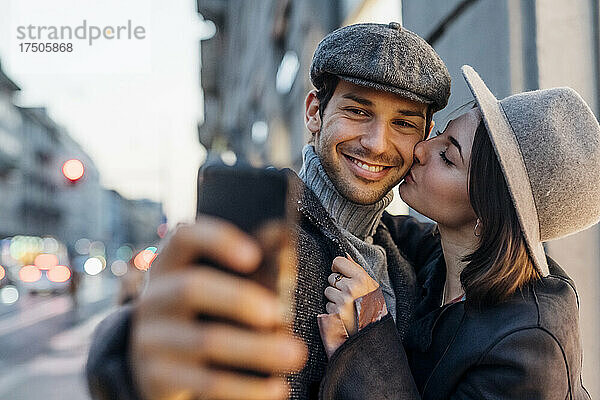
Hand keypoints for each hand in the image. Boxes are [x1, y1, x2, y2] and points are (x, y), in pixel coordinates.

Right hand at [130, 215, 306, 399]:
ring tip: (294, 354)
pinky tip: (276, 389)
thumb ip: (245, 261)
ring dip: (256, 349)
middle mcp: (154, 297)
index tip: (253, 255)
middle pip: (192, 288)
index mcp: (170, 264)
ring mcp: (150, 339)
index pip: (183, 237)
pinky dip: (246, 388)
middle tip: (279, 313)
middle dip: (239, 299)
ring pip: (204, 341)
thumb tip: (283, 233)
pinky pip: (205, 383)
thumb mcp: (214, 284)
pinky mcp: (156, 377)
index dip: (216, 241)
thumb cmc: (201, 312)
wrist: (156, 363)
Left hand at [324, 255, 378, 335]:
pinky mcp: (334, 313)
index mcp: (361, 278)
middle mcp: (350, 288)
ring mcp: (341, 301)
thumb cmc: (373, 305)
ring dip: (334, 297)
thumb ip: (357, 269)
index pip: (338, 261)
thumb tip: (345, 255)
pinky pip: (327, 305)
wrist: (373, 330)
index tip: (341, 273)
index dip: (338, 267)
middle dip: (337, 285)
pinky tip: (344, 313)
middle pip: (331, 277)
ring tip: (347, 305)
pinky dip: (333, 309)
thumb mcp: (371, 285)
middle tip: (349, 294)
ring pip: (327, 291)